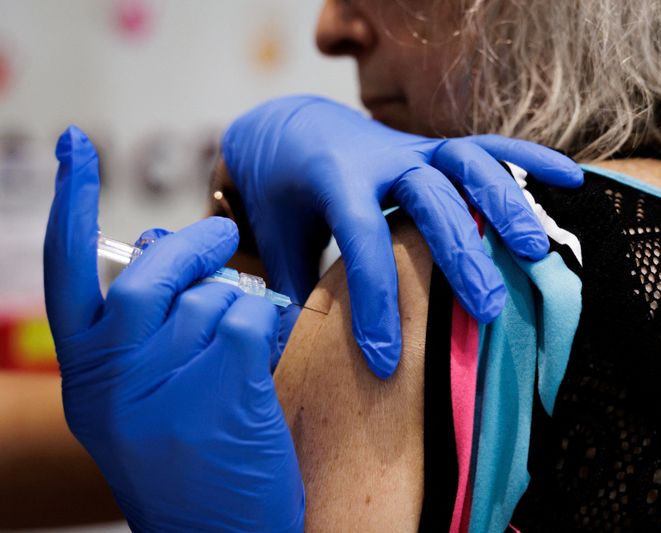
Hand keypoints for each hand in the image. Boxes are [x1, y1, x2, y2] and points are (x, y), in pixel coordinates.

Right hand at [44, 126, 303, 531]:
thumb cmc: (188, 454)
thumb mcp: (142, 393)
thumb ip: (142, 324)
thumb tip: (155, 243)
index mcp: (85, 374)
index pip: (65, 272)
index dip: (71, 205)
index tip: (76, 145)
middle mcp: (112, 381)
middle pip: (150, 275)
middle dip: (194, 247)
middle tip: (223, 236)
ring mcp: (164, 391)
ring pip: (211, 296)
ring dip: (239, 299)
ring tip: (245, 332)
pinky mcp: (223, 396)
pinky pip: (251, 317)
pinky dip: (267, 321)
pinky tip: (263, 352)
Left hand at [222, 95, 582, 378]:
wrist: (293, 128)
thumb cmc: (282, 192)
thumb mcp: (275, 237)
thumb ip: (293, 287)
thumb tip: (302, 354)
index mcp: (334, 180)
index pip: (361, 238)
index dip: (374, 299)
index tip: (385, 360)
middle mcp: (381, 157)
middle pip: (430, 197)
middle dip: (460, 253)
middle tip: (487, 308)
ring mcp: (414, 147)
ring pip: (469, 162)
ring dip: (505, 204)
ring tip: (534, 250)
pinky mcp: (435, 147)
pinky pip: (488, 145)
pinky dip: (529, 159)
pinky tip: (569, 180)